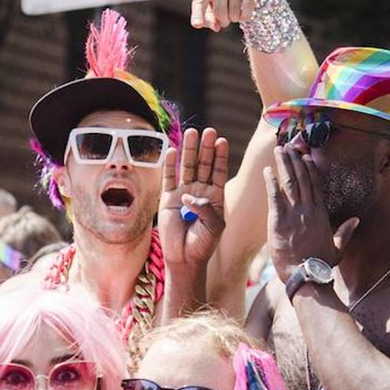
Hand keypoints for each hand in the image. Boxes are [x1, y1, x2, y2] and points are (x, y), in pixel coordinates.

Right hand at [158, 127, 226, 268]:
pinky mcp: (167, 198)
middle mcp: (200, 191)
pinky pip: (169, 178)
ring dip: (189, 150)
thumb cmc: (203, 244)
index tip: (222, 141)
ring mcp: (183, 193)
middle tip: (209, 131)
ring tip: (192, 133)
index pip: (219, 171)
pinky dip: (169, 165)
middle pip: (203, 164)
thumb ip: (206, 209)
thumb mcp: (214, 226)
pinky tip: (172, 150)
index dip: (220, 156)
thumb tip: (189, 195)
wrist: (184, 258)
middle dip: (206, 148)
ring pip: (187, 167)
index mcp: (215, 196)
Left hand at [191, 0, 260, 30]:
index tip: (197, 24)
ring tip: (234, 10)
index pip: (200, 1)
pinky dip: (245, 16)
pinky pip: (247, 8)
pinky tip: (244, 12)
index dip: (198, 15)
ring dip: (234, 19)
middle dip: (223, 21)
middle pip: (219, 11)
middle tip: (225, 18)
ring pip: (234, 13)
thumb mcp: (210, 3)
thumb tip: (217, 27)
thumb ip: (209, 18)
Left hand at [263, 145, 358, 282]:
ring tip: (279, 151)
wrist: (306, 276)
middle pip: (302, 179)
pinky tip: (267, 170)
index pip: (315, 185)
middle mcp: (308, 210)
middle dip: (295, 160)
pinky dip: (271, 181)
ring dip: (284, 165)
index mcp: (321, 214)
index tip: (305, 156)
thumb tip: (356, 219)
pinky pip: (274, 196)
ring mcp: (294, 214)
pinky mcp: (278, 221)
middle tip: (290, 146)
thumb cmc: (320, 265)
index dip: (310, 169)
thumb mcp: (337, 248)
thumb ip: (346, 232)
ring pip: (289, 183)